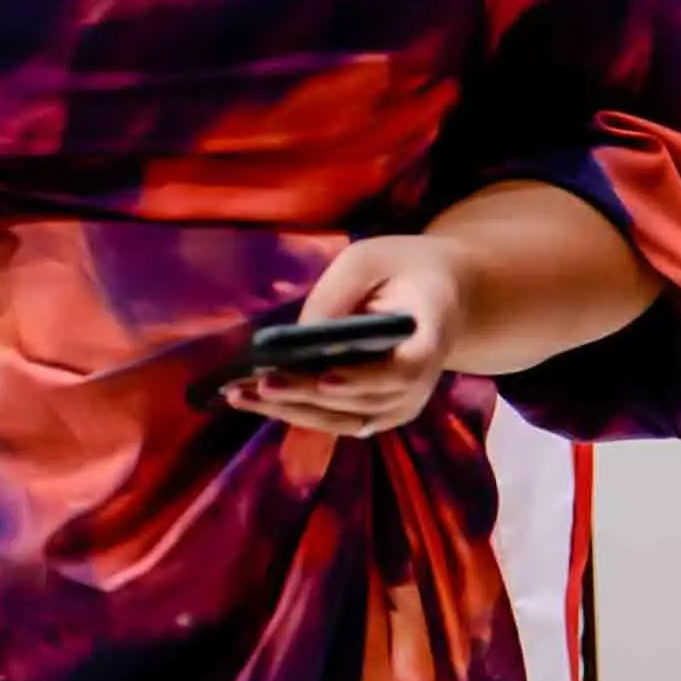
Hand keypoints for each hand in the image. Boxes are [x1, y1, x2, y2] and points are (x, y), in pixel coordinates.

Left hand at [228, 236, 466, 439]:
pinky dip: (295, 410)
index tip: (324, 378)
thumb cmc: (402, 268)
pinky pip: (335, 419)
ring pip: (343, 420)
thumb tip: (298, 335)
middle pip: (363, 403)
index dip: (363, 380)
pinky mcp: (376, 411)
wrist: (440, 295)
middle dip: (307, 395)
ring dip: (291, 410)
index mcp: (430, 338)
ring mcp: (399, 404)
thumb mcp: (370, 260)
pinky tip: (254, 399)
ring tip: (241, 395)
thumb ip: (338, 292)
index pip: (403, 372)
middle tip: (261, 384)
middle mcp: (419, 384)